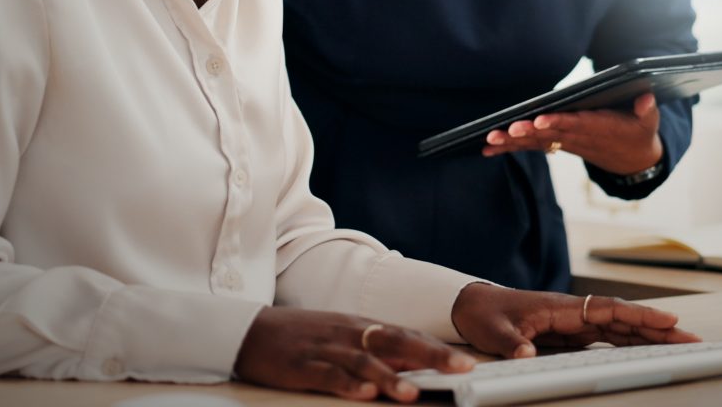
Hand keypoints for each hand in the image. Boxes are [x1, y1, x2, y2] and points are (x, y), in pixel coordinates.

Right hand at [234, 305, 474, 400]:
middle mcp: (352, 333)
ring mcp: (328, 348)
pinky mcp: (304, 365)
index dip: (438, 349)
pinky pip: (329, 375)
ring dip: (392, 377)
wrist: (254, 330)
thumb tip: (413, 370)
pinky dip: (348, 384)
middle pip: (397, 342)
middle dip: (431, 356)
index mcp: (363, 327)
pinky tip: (363, 394)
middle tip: (460, 370)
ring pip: (366, 361)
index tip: (467, 362)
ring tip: (413, 392)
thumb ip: (376, 351)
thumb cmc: (305, 337)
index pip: (408, 335)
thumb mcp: (344, 338)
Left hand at [451, 283, 699, 358]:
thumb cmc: (486, 314)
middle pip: (623, 319)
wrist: (473, 305)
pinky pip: (606, 339)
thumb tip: (528, 353)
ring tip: (680, 345)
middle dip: (657, 328)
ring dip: (649, 337)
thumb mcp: (495, 331)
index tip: (668, 321)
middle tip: (691, 338)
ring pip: (619, 329)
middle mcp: (574, 312)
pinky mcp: (571, 334)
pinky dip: (629, 344)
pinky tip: (647, 352)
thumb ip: (513, 342)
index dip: (639, 316)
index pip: (609, 310)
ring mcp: (575, 323)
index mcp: (562, 307)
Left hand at [482, 93, 662, 174]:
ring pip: (537, 142)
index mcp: (600, 128)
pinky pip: (533, 147)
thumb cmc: (638, 133)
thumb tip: (646, 98)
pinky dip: (511, 147)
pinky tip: (488, 148)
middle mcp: (579, 137)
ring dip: (513, 142)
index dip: (558, 123)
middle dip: (529, 132)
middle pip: (551, 134)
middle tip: (507, 130)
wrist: (633, 160)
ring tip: (490, 140)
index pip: (576, 124)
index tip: (540, 120)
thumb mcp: (648, 123)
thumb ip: (647, 111)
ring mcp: (567, 142)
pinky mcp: (559, 144)